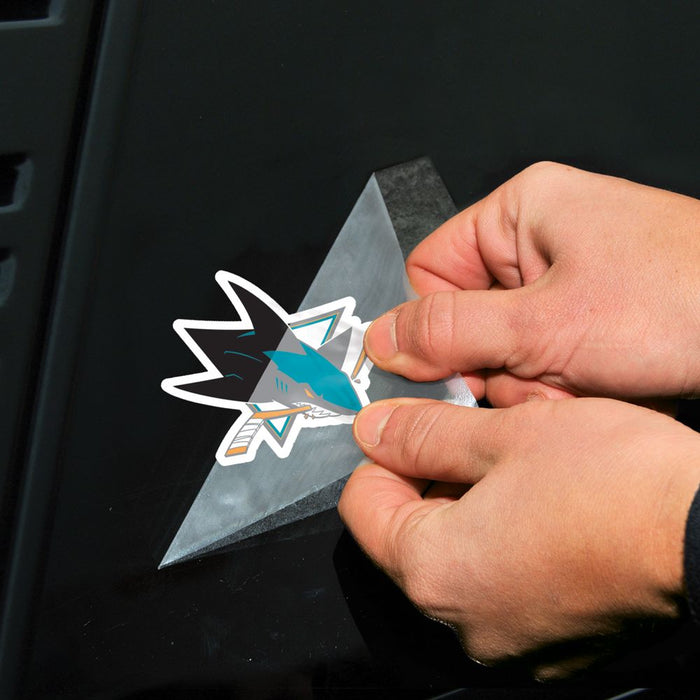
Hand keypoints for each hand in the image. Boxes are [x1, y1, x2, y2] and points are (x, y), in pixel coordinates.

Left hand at [339, 397, 699, 676]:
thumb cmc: (615, 483)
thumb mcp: (502, 434)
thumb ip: (423, 435)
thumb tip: (374, 431)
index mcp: (435, 572)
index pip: (363, 507)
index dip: (384, 458)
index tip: (414, 430)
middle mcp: (465, 621)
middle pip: (407, 536)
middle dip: (429, 481)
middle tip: (471, 438)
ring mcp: (512, 639)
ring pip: (457, 559)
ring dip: (471, 509)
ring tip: (517, 469)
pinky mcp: (555, 643)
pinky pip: (501, 585)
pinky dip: (506, 544)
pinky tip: (545, 509)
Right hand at [364, 162, 699, 405]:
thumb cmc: (682, 299)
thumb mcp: (543, 323)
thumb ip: (450, 332)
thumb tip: (382, 340)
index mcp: (521, 212)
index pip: (430, 271)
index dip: (433, 325)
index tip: (447, 367)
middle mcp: (541, 242)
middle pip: (468, 318)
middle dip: (495, 363)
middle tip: (530, 377)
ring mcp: (569, 282)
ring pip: (505, 349)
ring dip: (531, 381)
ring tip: (577, 381)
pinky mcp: (592, 317)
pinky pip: (543, 360)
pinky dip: (561, 386)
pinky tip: (596, 386)